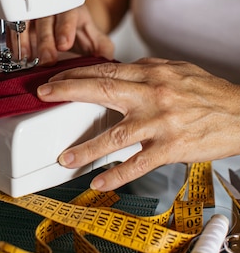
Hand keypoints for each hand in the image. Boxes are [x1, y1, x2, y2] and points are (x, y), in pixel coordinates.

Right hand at [11, 5, 114, 65]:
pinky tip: (15, 53)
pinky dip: (12, 41)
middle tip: (47, 59)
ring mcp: (31, 13)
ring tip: (26, 58)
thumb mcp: (91, 35)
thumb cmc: (76, 29)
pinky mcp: (18, 20)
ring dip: (24, 41)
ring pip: (24, 21)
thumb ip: (101, 46)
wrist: (62, 20)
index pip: (68, 13)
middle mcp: (49, 7)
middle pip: (44, 19)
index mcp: (70, 8)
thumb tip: (107, 57)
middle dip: (45, 40)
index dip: (64, 28)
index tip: (64, 44)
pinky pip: (11, 27)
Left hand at [37, 58, 239, 190]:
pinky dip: (117, 175)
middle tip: (43, 96)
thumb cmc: (209, 94)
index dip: (76, 74)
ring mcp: (161, 123)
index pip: (105, 71)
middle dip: (68, 92)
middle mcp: (153, 95)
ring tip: (65, 158)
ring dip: (87, 148)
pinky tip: (100, 182)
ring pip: (116, 135)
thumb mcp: (176, 71)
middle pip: (102, 91)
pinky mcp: (171, 147)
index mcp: (151, 75)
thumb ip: (144, 70)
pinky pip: (139, 164)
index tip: (55, 79)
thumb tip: (117, 70)